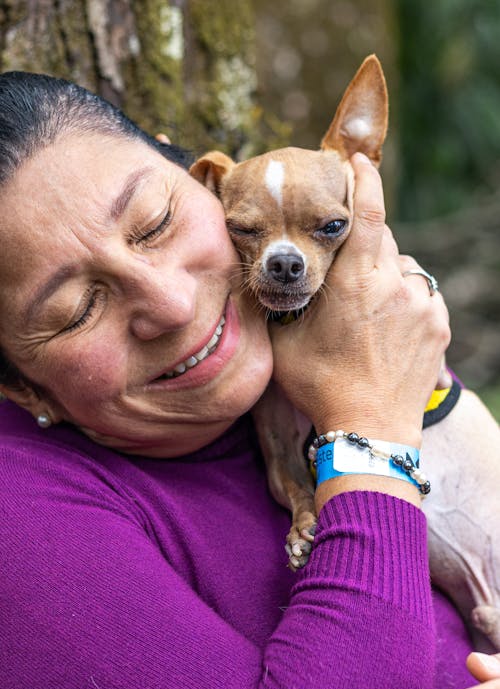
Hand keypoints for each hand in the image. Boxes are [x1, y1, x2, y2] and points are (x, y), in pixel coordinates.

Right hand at [271, 152, 450, 446]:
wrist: (370, 431)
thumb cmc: (322, 386)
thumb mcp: (285, 342)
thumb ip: (281, 302)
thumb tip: (268, 278)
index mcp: (357, 281)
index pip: (367, 212)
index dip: (364, 178)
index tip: (357, 160)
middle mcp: (396, 284)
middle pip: (383, 240)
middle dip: (362, 247)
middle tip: (343, 276)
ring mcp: (424, 306)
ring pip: (404, 268)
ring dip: (385, 276)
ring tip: (365, 311)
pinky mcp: (439, 326)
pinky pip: (422, 295)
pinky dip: (405, 299)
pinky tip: (387, 327)